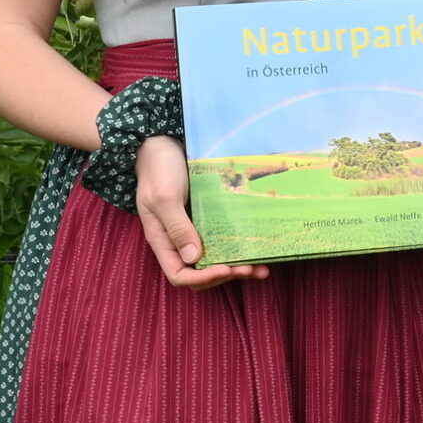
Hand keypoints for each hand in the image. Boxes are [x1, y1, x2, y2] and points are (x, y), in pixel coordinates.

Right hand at [134, 135, 269, 288]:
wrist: (162, 144)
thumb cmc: (159, 170)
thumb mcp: (164, 198)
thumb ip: (177, 228)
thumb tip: (194, 258)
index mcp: (163, 240)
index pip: (179, 274)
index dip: (202, 278)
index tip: (225, 268)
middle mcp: (178, 241)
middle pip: (199, 272)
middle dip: (225, 274)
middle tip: (251, 268)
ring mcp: (193, 231)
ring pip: (214, 260)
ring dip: (237, 267)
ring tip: (262, 268)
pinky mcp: (206, 220)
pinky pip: (222, 241)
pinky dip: (238, 248)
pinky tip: (257, 248)